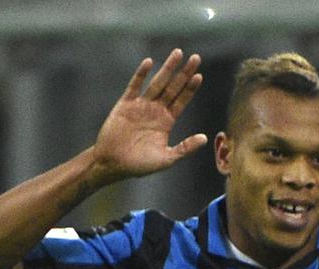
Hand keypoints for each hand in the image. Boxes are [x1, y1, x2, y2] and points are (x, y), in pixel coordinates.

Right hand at [92, 48, 208, 181]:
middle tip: (196, 58)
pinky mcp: (125, 104)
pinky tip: (149, 62)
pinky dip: (141, 74)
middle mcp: (155, 110)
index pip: (182, 100)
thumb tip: (205, 138)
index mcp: (166, 121)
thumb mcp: (167, 158)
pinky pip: (134, 86)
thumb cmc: (139, 165)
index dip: (190, 88)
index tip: (199, 76)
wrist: (113, 164)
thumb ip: (185, 148)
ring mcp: (141, 106)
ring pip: (157, 83)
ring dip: (167, 68)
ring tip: (178, 53)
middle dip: (184, 73)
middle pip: (173, 87)